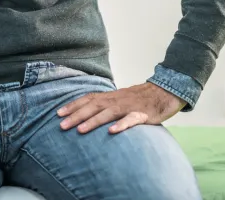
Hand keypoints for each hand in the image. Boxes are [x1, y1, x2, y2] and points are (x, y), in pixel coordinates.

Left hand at [57, 82, 185, 134]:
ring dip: (93, 121)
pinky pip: (131, 120)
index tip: (59, 113)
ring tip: (80, 130)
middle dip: (77, 115)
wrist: (166, 92)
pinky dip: (121, 125)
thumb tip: (89, 111)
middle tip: (61, 125)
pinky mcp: (143, 114)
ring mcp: (130, 106)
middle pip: (94, 106)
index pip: (89, 98)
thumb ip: (107, 105)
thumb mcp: (121, 99)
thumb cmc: (141, 98)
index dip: (74, 105)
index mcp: (112, 96)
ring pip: (109, 112)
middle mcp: (117, 99)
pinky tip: (112, 132)